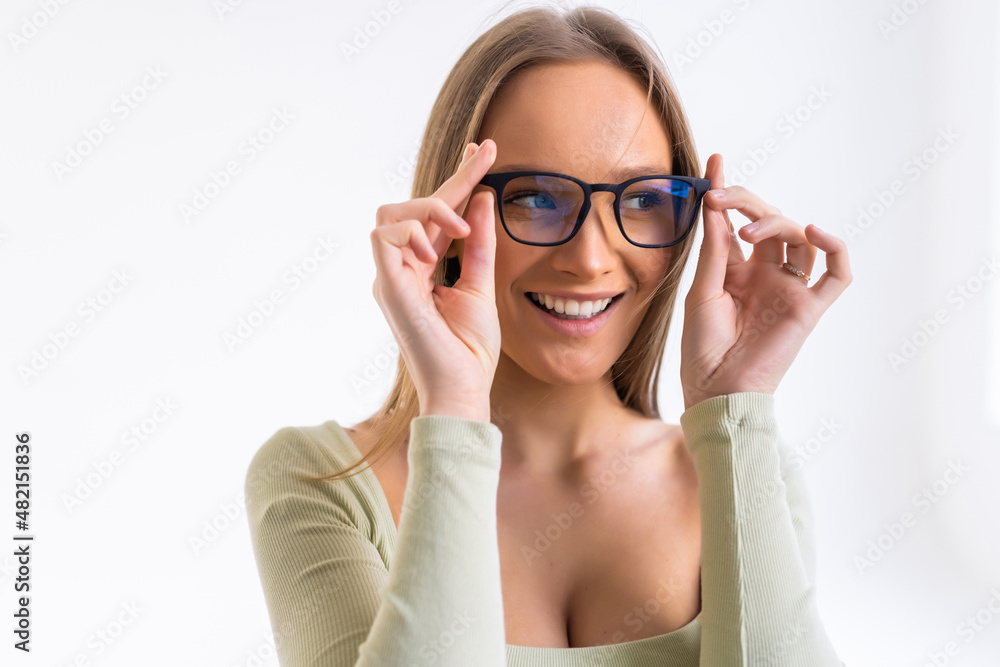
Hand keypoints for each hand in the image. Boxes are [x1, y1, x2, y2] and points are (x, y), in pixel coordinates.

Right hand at [370, 139, 498, 418]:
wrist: (463, 387)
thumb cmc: (470, 349)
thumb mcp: (481, 285)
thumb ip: (478, 244)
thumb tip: (483, 200)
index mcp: (421, 269)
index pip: (436, 214)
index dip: (459, 178)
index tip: (484, 148)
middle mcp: (400, 269)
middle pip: (412, 205)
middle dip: (452, 180)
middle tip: (486, 161)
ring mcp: (390, 277)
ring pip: (391, 213)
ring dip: (429, 210)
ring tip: (457, 233)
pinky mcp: (387, 286)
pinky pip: (383, 235)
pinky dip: (413, 233)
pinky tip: (436, 253)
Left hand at [679, 154, 852, 410]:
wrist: (717, 392)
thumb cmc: (702, 349)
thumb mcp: (701, 291)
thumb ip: (714, 250)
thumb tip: (714, 204)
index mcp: (735, 271)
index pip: (735, 223)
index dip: (727, 193)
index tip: (713, 162)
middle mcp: (765, 275)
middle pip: (769, 223)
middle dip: (747, 202)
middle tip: (722, 196)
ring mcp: (789, 290)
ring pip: (798, 239)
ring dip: (777, 222)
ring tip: (750, 228)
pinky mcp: (809, 308)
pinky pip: (838, 274)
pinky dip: (835, 249)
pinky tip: (813, 231)